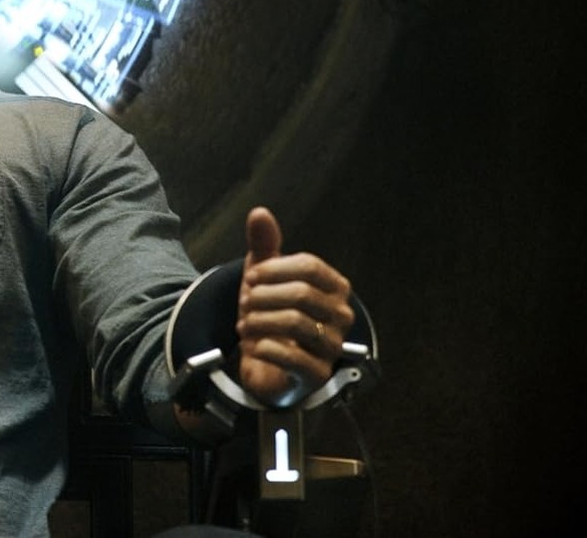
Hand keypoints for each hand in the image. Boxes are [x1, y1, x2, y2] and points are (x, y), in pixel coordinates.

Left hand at [236, 206, 353, 405]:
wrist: (268, 363)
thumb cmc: (272, 313)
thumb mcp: (264, 277)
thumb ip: (264, 246)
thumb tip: (259, 212)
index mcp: (335, 287)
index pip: (309, 267)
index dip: (273, 269)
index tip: (251, 278)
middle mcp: (342, 316)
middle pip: (300, 294)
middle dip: (262, 296)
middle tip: (244, 304)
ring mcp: (333, 347)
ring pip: (295, 323)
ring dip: (259, 321)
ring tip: (244, 324)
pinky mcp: (317, 375)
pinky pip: (292, 358)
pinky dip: (264, 348)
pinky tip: (255, 346)